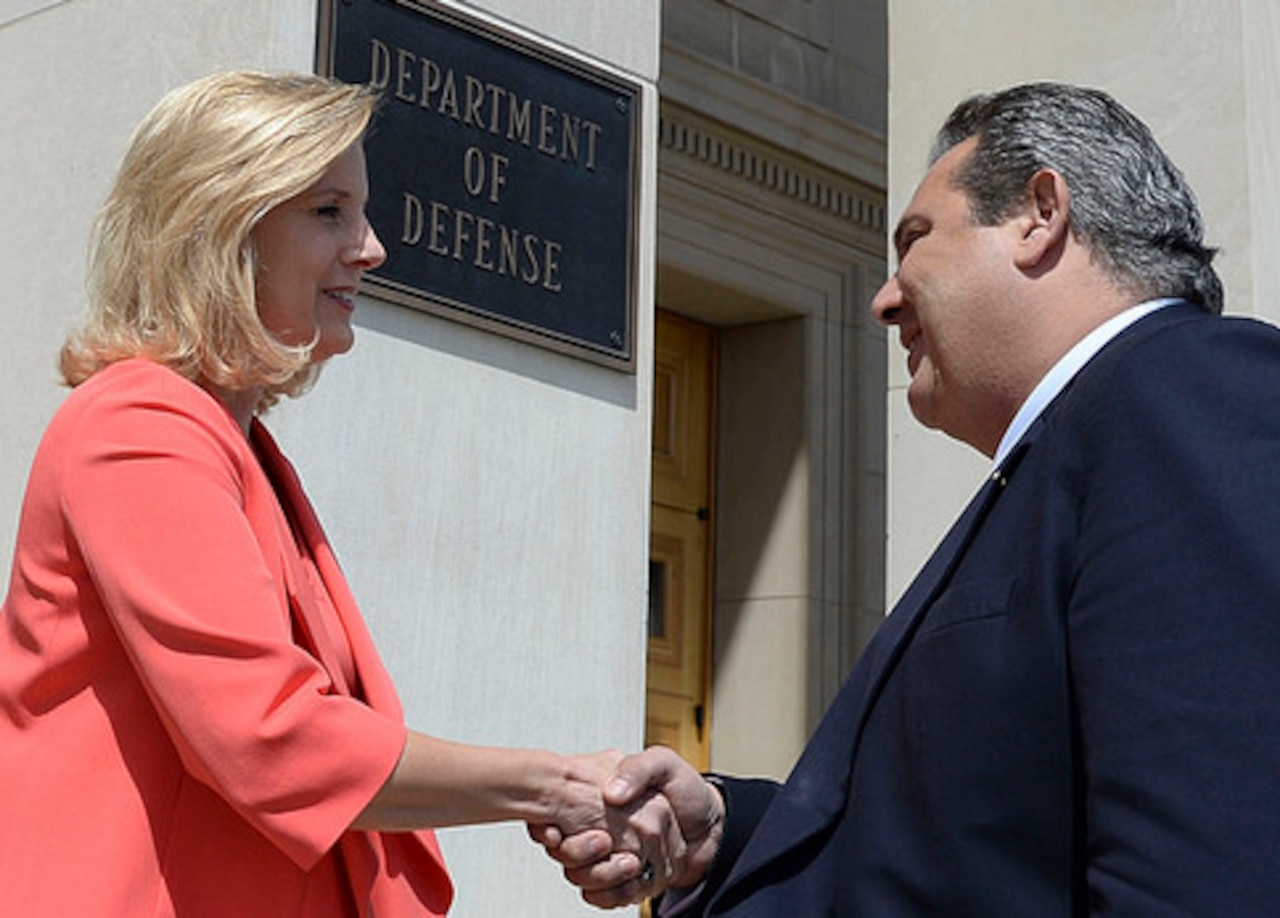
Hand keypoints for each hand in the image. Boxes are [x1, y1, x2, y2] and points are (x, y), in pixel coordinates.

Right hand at [531, 746, 725, 908]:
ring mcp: (611, 857)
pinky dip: (615, 894)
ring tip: (630, 864)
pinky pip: (603, 898)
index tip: (555, 833)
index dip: (552, 830)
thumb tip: (612, 793)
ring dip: (600, 876)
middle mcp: (601, 830)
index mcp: (602, 803)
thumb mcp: (664, 764)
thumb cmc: (686, 791)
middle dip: (578, 856)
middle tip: (606, 845)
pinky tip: (634, 881)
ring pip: (581, 878)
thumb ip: (638, 769)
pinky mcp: (625, 881)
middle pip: (565, 854)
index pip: (559, 819)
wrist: (714, 827)